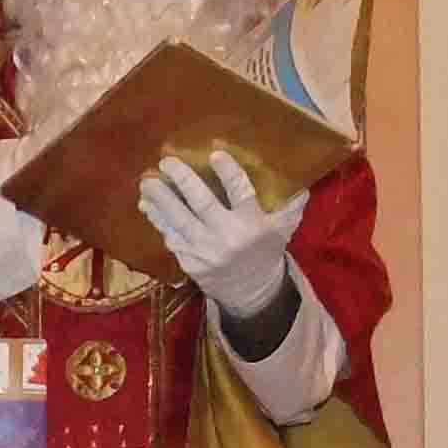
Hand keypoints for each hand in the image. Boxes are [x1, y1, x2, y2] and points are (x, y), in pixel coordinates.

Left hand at [136, 154, 306, 314]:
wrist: (251, 293)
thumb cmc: (266, 252)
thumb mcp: (283, 229)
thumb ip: (290, 204)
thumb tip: (301, 179)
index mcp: (252, 225)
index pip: (240, 193)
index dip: (228, 172)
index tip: (215, 154)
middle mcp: (227, 237)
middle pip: (201, 204)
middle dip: (183, 180)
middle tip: (167, 161)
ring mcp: (205, 251)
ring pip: (178, 221)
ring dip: (160, 199)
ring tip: (147, 181)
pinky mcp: (190, 262)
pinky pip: (170, 237)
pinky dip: (158, 220)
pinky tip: (147, 204)